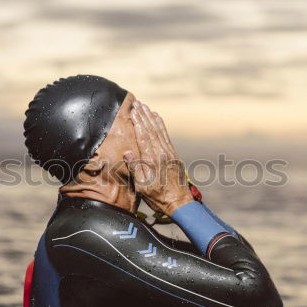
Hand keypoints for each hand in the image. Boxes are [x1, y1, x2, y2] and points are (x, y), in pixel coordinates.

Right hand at [124, 100, 193, 215]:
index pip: (143, 137)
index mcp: (152, 161)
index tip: (132, 111)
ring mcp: (169, 153)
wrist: (179, 202)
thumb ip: (135, 168)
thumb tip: (128, 153)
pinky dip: (161, 125)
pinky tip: (157, 117)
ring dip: (151, 117)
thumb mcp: (142, 187)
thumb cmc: (157, 197)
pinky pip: (166, 136)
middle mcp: (161, 153)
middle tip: (136, 104)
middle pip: (150, 130)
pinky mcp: (174, 154)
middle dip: (143, 116)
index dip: (137, 123)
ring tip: (145, 106)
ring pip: (159, 131)